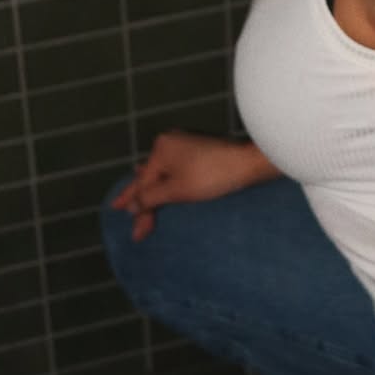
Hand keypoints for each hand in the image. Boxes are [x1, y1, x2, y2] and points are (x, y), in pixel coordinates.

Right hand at [112, 131, 276, 238]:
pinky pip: (173, 168)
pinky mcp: (197, 149)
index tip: (134, 232)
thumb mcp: (177, 190)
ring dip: (151, 189)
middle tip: (127, 218)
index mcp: (161, 149)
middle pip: (150, 177)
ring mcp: (184, 143)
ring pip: (161, 171)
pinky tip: (159, 179)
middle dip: (142, 201)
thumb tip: (132, 205)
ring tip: (134, 196)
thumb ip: (151, 197)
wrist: (247, 163)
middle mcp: (169, 141)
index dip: (137, 209)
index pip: (143, 185)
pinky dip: (164, 180)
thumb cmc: (211, 176)